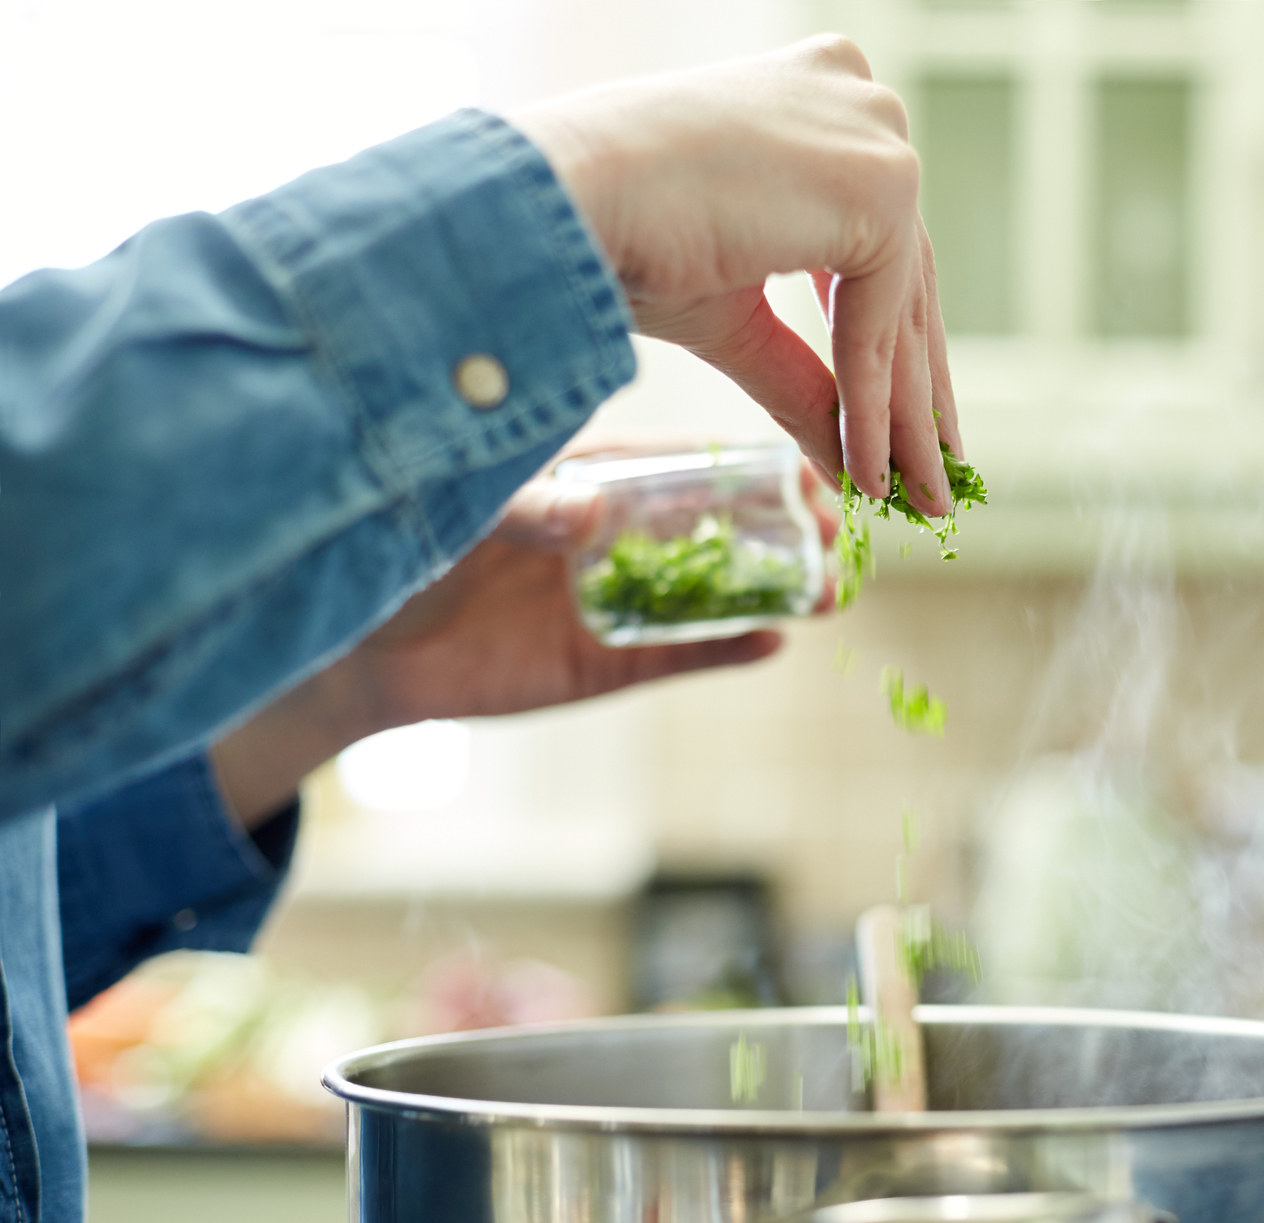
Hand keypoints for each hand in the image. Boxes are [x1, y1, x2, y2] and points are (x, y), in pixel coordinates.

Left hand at [209, 459, 836, 825]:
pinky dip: (724, 649)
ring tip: (832, 592)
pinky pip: (677, 653)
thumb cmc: (399, 551)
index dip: (743, 463)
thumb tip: (590, 515)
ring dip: (774, 590)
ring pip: (712, 589)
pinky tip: (774, 642)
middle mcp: (613, 534)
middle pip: (718, 523)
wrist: (360, 649)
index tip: (800, 459)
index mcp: (586, 480)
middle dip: (784, 525)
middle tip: (840, 529)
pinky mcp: (604, 660)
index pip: (680, 462)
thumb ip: (524, 509)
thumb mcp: (461, 513)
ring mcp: (615, 597)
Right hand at [511, 35, 961, 514]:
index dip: (892, 346)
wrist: (559, 202)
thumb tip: (853, 461)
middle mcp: (860, 98)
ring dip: (905, 417)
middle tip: (931, 478)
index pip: (877, 244)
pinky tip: (872, 471)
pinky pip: (883, 323)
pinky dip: (874, 405)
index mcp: (823, 94)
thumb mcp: (733, 312)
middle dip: (914, 393)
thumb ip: (806, 373)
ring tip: (915, 498)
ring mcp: (876, 135)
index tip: (910, 427)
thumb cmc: (615, 237)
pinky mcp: (880, 185)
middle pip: (904, 278)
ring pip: (901, 308)